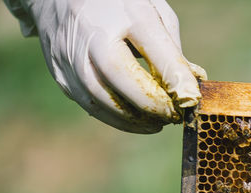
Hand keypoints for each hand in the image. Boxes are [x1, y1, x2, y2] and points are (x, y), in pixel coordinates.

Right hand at [6, 0, 204, 132]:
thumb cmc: (118, 5)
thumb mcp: (151, 10)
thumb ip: (169, 47)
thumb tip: (187, 88)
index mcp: (125, 10)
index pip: (154, 47)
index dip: (175, 78)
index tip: (191, 100)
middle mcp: (92, 30)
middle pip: (119, 74)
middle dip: (151, 103)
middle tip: (173, 116)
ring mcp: (70, 51)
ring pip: (99, 96)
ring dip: (132, 118)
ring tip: (156, 123)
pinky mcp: (58, 70)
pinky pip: (88, 102)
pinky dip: (114, 117)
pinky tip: (134, 120)